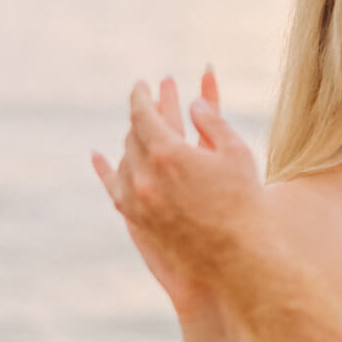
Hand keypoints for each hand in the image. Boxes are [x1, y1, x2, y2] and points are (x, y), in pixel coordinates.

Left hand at [91, 67, 265, 305]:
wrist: (237, 257)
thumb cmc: (243, 201)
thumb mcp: (235, 152)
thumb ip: (211, 121)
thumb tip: (193, 103)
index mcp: (168, 153)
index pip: (143, 114)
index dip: (140, 96)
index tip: (140, 85)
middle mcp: (145, 176)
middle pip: (133, 135)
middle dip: (140, 117)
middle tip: (145, 104)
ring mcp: (138, 200)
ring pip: (125, 160)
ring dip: (133, 142)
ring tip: (141, 132)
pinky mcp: (137, 220)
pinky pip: (114, 187)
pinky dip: (106, 169)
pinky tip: (98, 157)